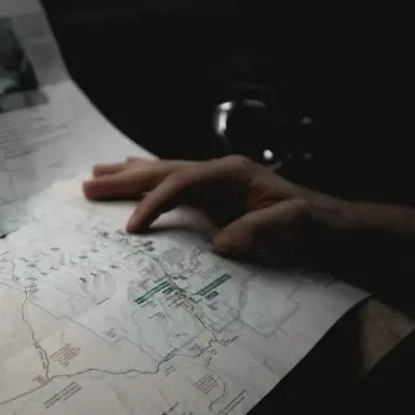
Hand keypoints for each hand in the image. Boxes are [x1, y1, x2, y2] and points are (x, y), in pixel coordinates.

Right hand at [82, 155, 344, 260]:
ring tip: (95, 175)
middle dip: (123, 179)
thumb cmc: (312, 225)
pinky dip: (147, 179)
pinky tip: (131, 173)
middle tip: (86, 186)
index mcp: (231, 174)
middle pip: (162, 170)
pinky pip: (171, 183)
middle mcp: (217, 171)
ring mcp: (213, 180)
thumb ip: (259, 231)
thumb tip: (219, 244)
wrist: (328, 224)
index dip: (154, 203)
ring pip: (162, 171)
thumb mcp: (293, 226)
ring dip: (128, 175)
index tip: (131, 228)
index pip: (181, 182)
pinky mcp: (211, 195)